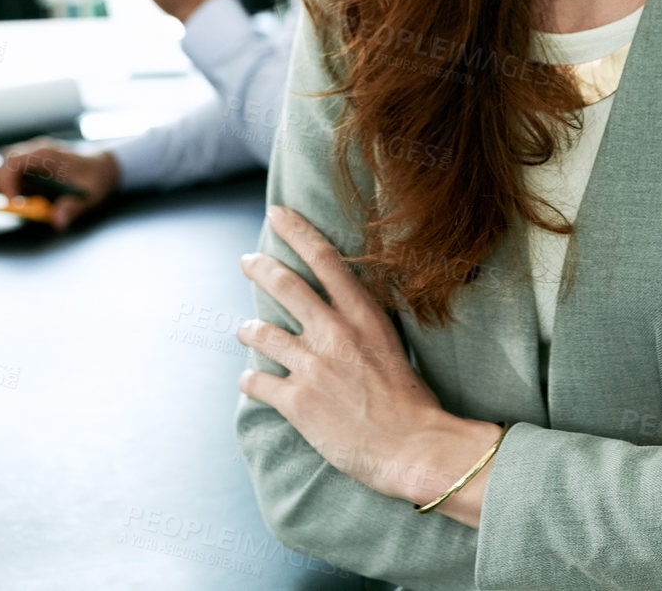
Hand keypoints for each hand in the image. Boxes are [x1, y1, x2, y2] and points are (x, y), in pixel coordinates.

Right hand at [0, 138, 120, 233]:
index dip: (8, 183)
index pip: (15, 162)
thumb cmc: (96, 175)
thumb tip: (58, 221)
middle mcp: (27, 156)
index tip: (11, 205)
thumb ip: (74, 207)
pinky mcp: (20, 176)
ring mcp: (22, 165)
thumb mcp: (91, 193)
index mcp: (44, 153)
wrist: (101, 165)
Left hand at [237, 205, 454, 502]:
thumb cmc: (410, 401)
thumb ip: (361, 325)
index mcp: (363, 316)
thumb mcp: (391, 346)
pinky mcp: (297, 401)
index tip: (277, 213)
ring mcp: (312, 365)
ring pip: (260, 333)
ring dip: (249, 330)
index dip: (297, 231)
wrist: (414, 447)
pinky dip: (250, 380)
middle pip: (285, 285)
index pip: (325, 259)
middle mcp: (334, 333)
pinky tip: (251, 382)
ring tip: (247, 332)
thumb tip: (338, 310)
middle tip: (247, 260)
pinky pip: (255, 381)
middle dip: (260, 267)